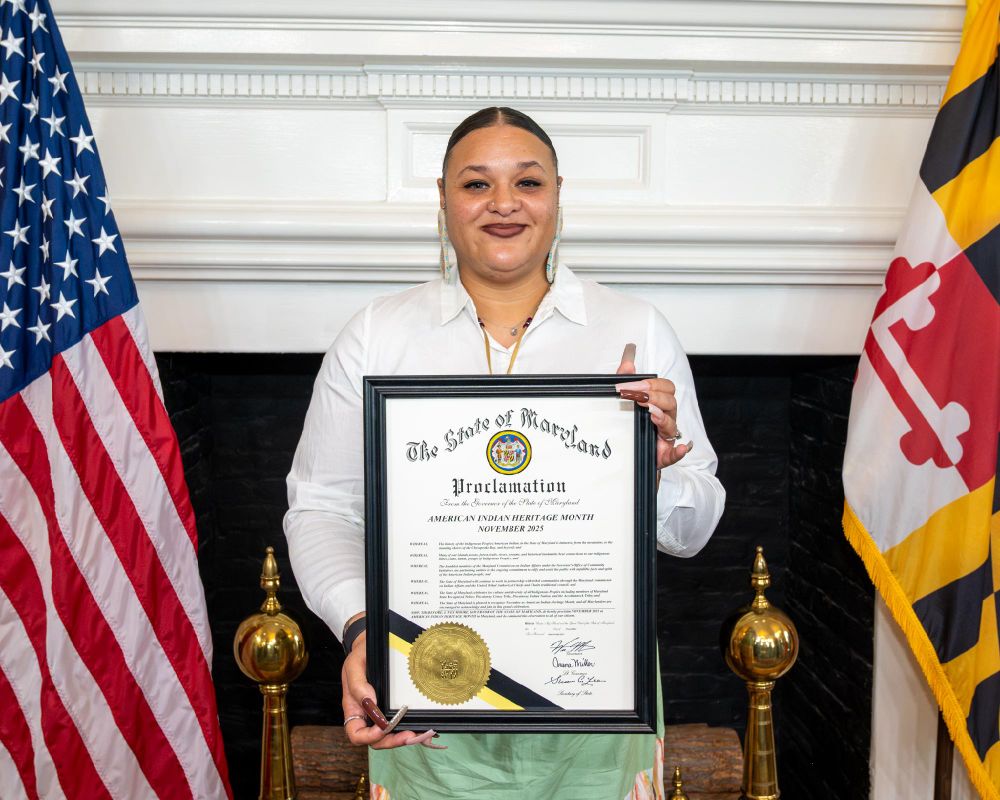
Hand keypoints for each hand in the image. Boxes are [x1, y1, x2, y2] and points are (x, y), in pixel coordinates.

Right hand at [341, 633, 440, 748]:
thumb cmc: (360, 656)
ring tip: (420, 734)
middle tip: (409, 735)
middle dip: (393, 741)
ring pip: (391, 735)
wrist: (371, 646)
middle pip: (377, 740)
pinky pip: (401, 723)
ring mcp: (381, 713)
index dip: (369, 737)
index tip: (382, 728)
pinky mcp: (394, 707)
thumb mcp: (354, 665)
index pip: (356, 734)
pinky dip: (412, 727)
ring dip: (405, 737)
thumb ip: (358, 685)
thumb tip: (371, 704)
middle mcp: (367, 715)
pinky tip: (423, 727)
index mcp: (354, 708)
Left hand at [615, 343, 692, 469]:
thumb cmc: (630, 424)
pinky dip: (679, 451)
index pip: (665, 387)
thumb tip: (628, 363)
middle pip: (671, 403)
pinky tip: (681, 448)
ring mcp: (666, 437)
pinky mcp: (664, 455)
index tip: (630, 386)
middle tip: (637, 397)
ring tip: (650, 413)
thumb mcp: (625, 400)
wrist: (626, 453)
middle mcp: (666, 418)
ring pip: (672, 425)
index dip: (650, 384)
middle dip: (655, 397)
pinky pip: (675, 454)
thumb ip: (626, 381)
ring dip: (663, 418)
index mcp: (659, 404)